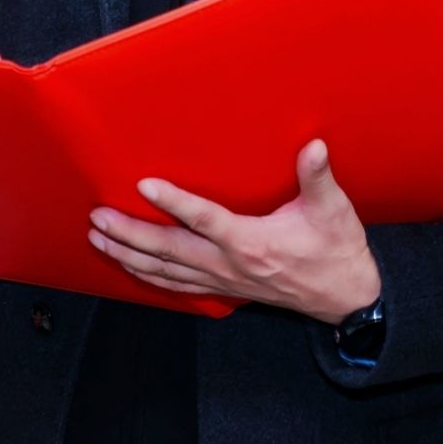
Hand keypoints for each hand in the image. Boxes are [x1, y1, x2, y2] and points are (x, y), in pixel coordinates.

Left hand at [88, 140, 380, 324]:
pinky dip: (147, 276)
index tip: (145, 184)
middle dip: (129, 234)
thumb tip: (314, 147)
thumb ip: (318, 178)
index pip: (205, 220)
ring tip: (98, 240)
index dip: (174, 202)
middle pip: (168, 250)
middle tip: (98, 218)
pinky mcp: (222, 290)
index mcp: (251, 243)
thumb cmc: (336, 251)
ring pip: (164, 271)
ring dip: (128, 255)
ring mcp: (222, 281)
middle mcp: (229, 265)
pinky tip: (128, 266)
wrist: (344, 297)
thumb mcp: (333, 211)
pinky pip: (175, 285)